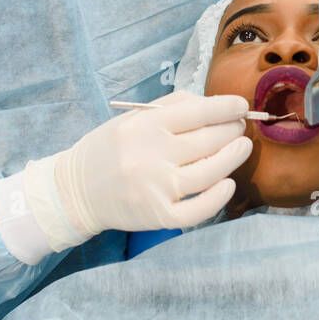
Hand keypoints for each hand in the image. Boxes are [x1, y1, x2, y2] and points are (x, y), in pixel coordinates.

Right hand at [52, 91, 251, 234]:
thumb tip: (216, 104)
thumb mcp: (133, 118)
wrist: (76, 190)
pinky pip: (197, 209)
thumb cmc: (111, 148)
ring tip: (243, 146)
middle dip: (232, 130)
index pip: (198, 111)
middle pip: (208, 140)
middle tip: (241, 126)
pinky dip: (218, 198)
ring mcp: (155, 188)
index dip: (226, 107)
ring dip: (233, 157)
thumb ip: (173, 106)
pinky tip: (229, 184)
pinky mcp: (158, 215)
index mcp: (144, 125)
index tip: (241, 106)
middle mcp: (150, 155)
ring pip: (209, 172)